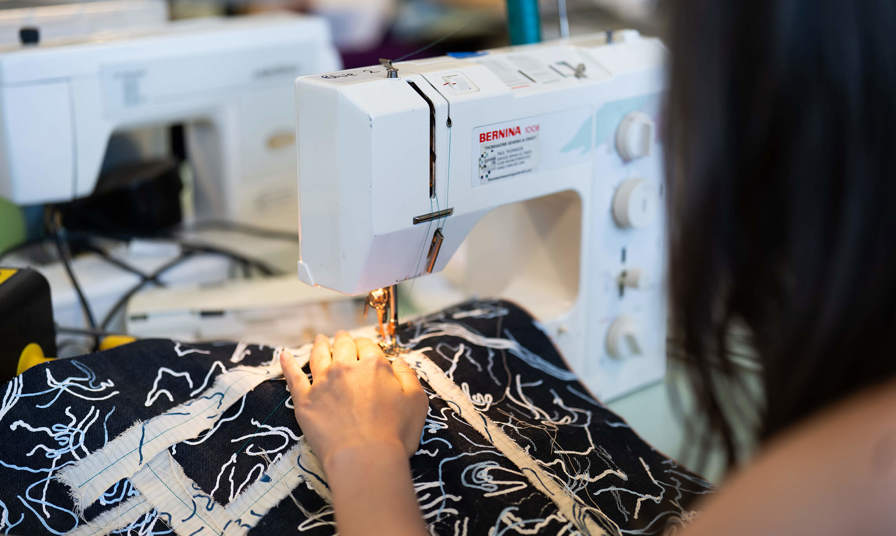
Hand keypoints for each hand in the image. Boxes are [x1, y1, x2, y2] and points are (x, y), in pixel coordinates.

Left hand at [280, 332, 427, 467]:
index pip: (368, 346)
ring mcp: (322, 383)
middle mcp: (346, 368)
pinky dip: (288, 363)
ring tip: (320, 339)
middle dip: (343, 340)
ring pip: (319, 355)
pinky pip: (293, 377)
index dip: (367, 346)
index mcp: (374, 365)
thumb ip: (408, 375)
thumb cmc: (395, 433)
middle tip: (342, 337)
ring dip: (320, 344)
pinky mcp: (305, 400)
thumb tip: (398, 361)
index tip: (366, 349)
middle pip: (343, 345)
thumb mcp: (417, 401)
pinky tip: (284, 354)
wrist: (364, 459)